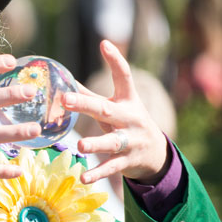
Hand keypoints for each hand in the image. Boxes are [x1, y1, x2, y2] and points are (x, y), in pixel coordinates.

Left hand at [62, 40, 168, 183]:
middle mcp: (130, 118)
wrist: (156, 154)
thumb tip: (65, 79)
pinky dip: (97, 173)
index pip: (124, 76)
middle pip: (107, 110)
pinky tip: (83, 177)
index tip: (104, 44)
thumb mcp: (116, 106)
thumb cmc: (127, 122)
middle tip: (65, 100)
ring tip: (80, 145)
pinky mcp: (126, 161)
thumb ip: (92, 95)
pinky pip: (110, 167)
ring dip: (95, 143)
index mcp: (127, 100)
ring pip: (111, 142)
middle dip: (85, 105)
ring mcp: (130, 141)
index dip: (115, 60)